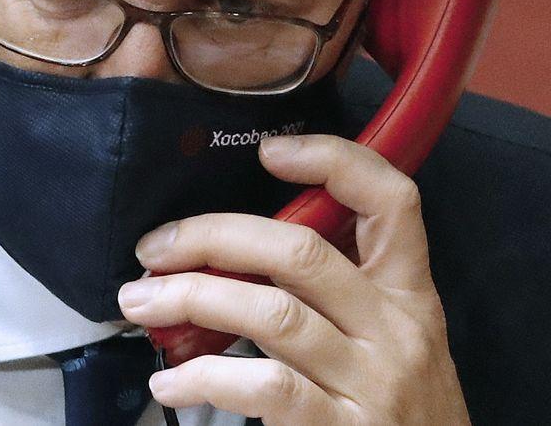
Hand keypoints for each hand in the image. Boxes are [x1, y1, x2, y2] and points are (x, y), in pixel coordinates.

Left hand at [117, 134, 468, 423]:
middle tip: (156, 248)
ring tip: (141, 303)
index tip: (270, 151)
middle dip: (214, 237)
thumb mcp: (391, 344)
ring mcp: (371, 382)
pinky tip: (170, 381)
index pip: (392, 201)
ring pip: (272, 313)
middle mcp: (396, 330)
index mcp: (409, 295)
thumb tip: (240, 254)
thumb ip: (338, 295)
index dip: (334, 160)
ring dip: (192, 299)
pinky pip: (266, 387)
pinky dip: (206, 378)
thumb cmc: (399, 415)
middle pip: (301, 251)